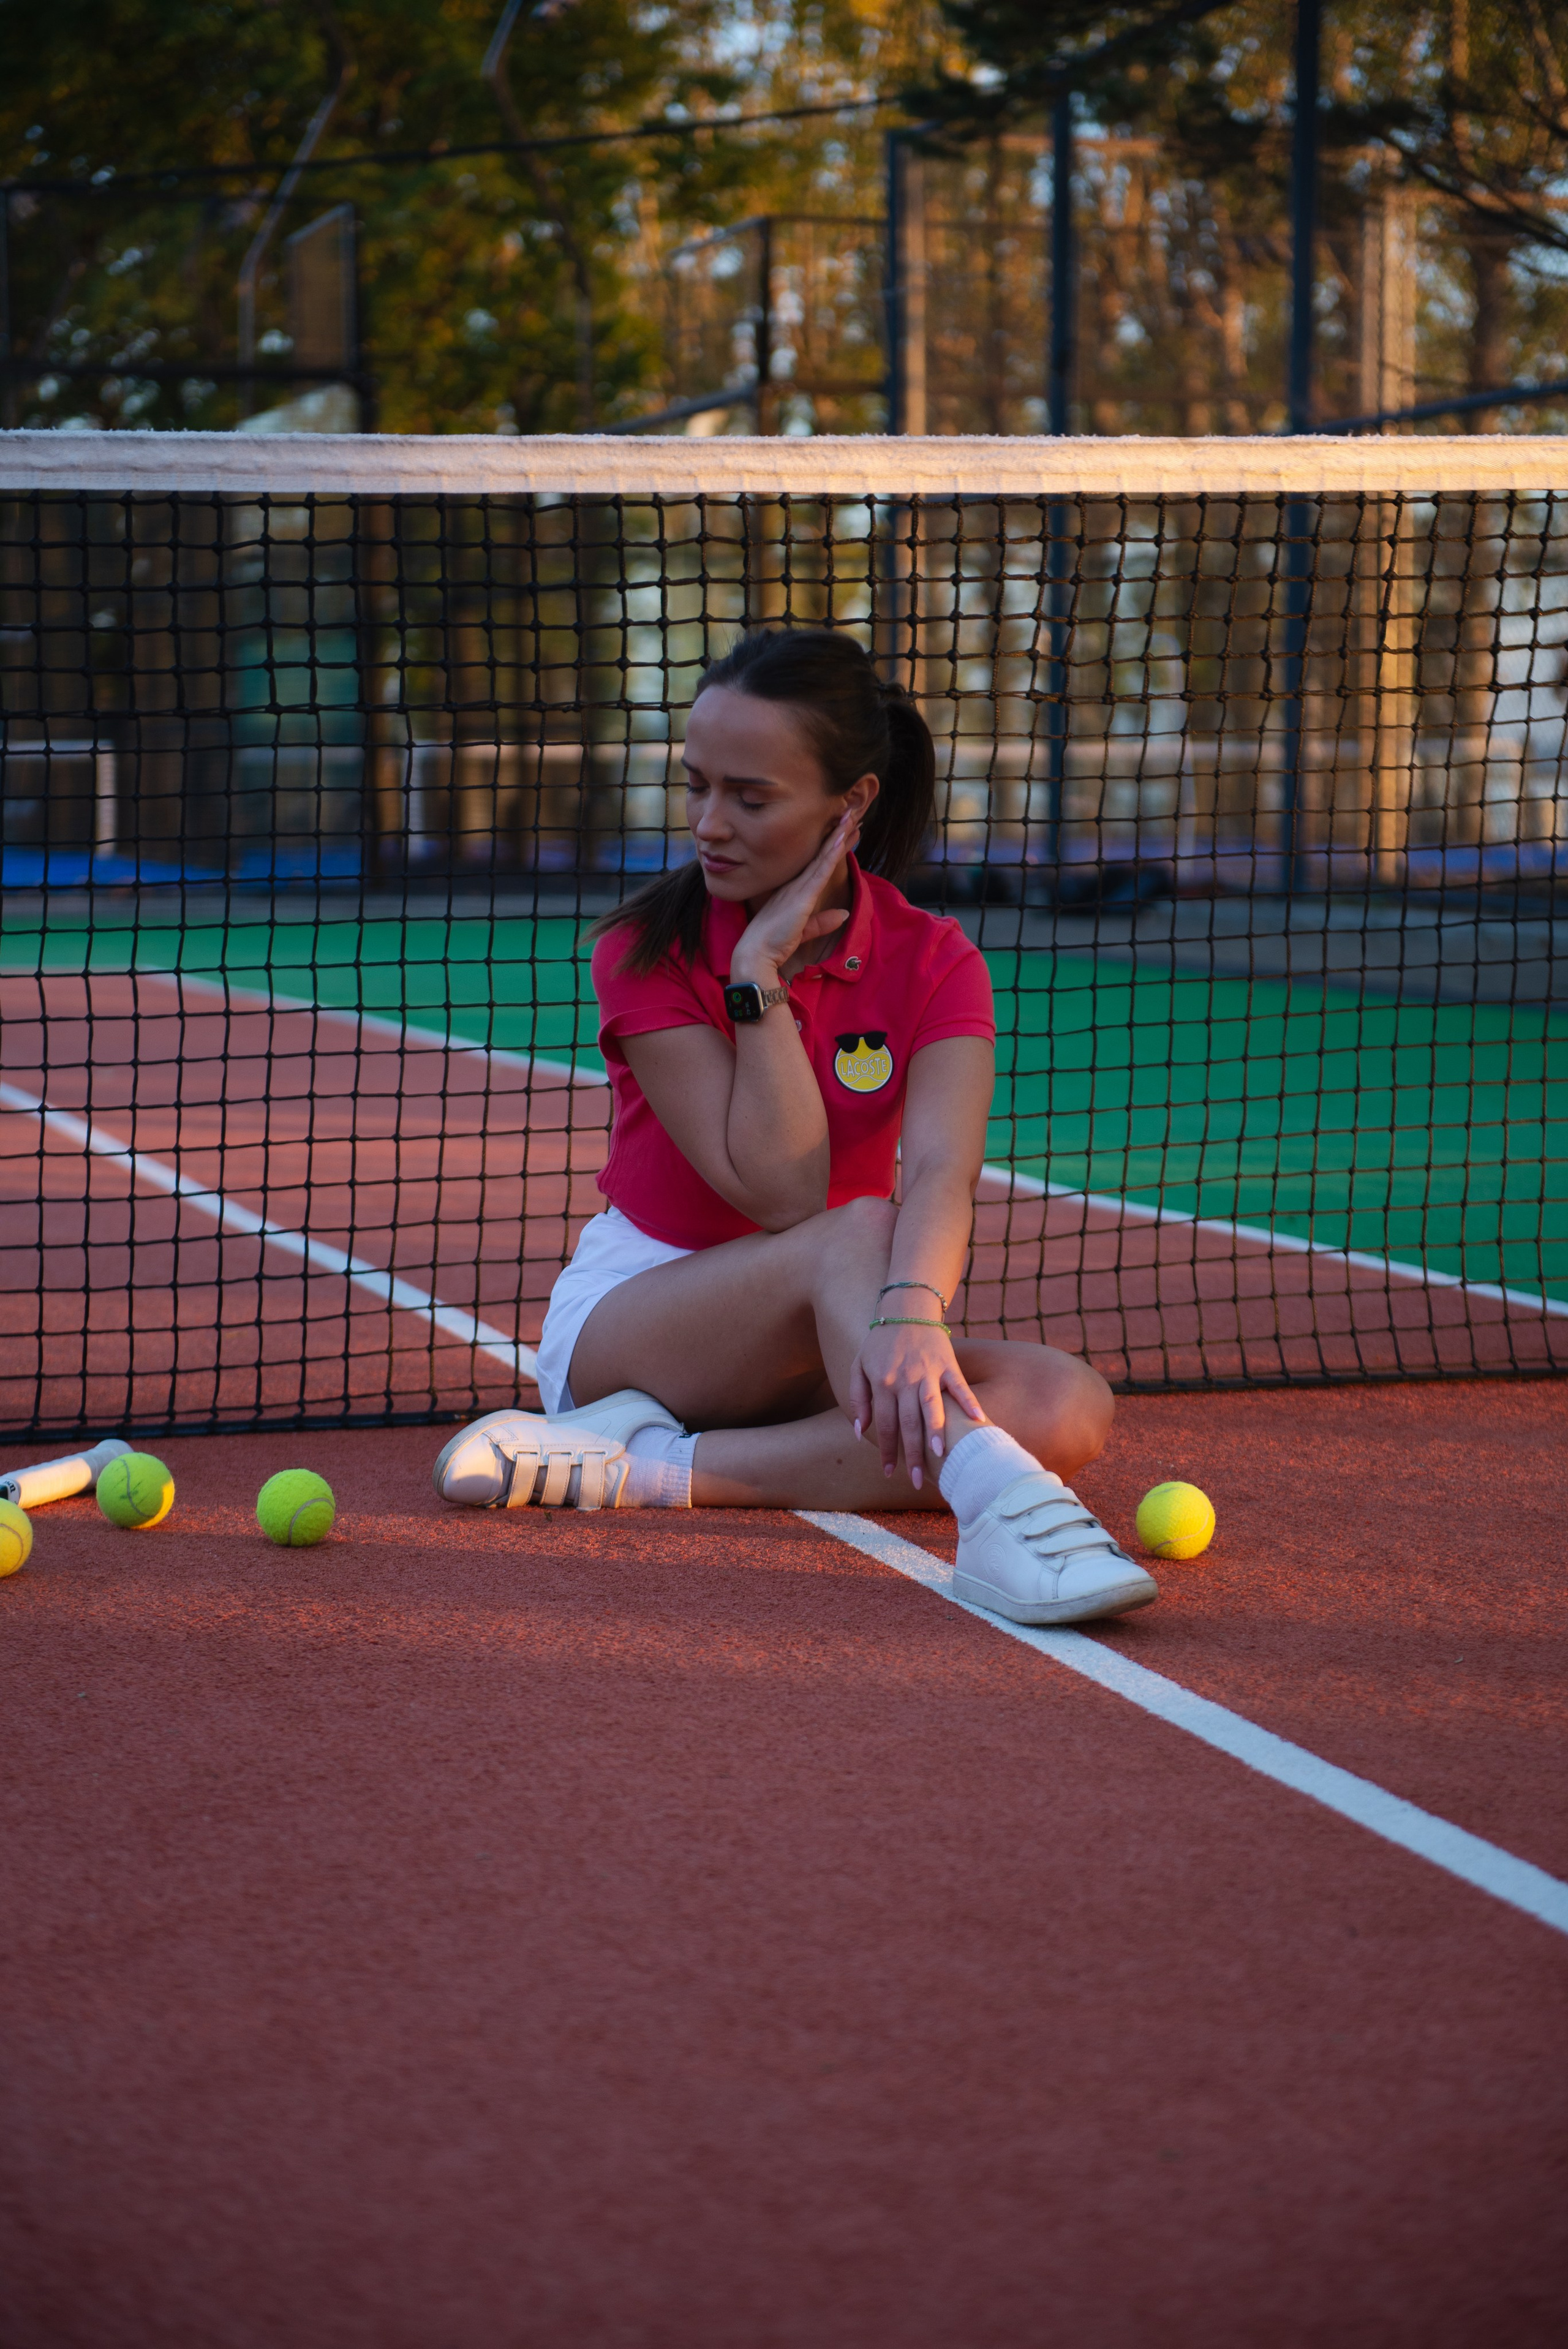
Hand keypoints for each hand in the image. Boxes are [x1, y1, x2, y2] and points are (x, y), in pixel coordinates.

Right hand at [730, 808, 860, 983]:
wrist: (756, 953)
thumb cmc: (772, 944)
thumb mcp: (802, 931)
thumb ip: (822, 922)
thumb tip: (843, 914)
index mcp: (792, 891)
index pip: (816, 863)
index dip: (830, 845)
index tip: (843, 828)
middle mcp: (795, 884)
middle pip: (821, 853)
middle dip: (837, 832)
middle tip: (850, 811)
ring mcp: (798, 888)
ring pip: (823, 856)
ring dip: (838, 835)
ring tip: (851, 815)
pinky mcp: (802, 897)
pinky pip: (821, 870)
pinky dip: (831, 853)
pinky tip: (841, 838)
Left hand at [846, 1318, 984, 1492]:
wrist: (905, 1308)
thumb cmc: (879, 1342)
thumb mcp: (858, 1367)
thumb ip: (857, 1398)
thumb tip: (860, 1432)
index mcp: (882, 1383)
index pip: (885, 1424)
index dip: (887, 1450)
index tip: (889, 1472)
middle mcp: (905, 1380)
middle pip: (909, 1423)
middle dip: (913, 1454)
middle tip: (917, 1480)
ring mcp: (928, 1372)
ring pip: (933, 1407)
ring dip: (937, 1433)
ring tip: (943, 1458)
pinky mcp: (947, 1364)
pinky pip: (959, 1386)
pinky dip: (970, 1402)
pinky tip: (979, 1421)